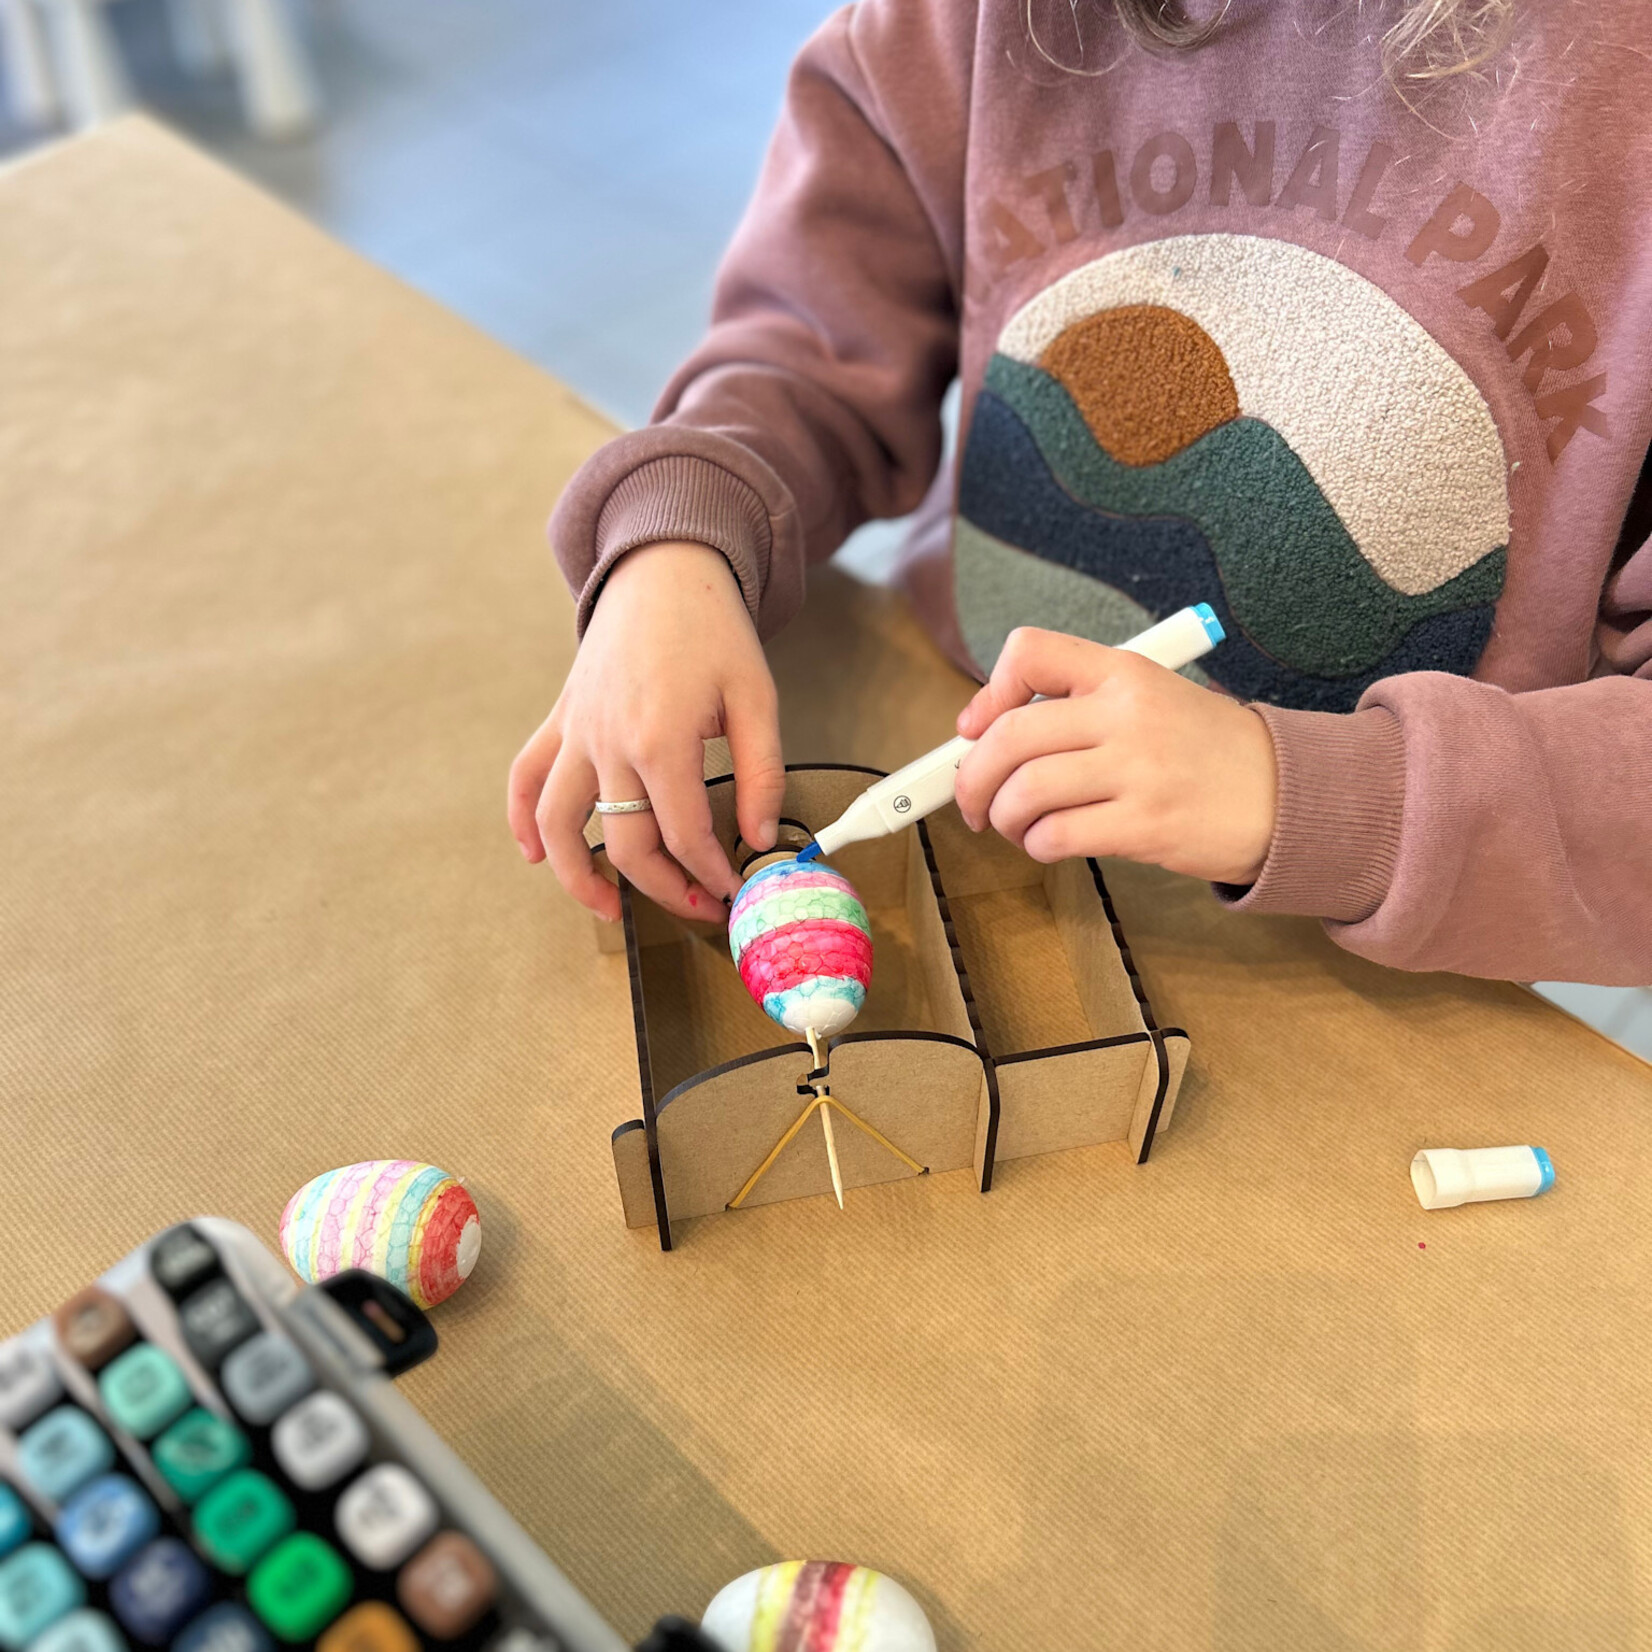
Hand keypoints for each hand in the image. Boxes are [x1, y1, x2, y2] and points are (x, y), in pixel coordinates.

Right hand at [508, 541, 783, 921]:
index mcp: (662, 738)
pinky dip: (521, 819)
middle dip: (665, 888)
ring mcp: (578, 733)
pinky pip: (527, 776)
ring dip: (578, 876)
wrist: (663, 570)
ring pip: (559, 823)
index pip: (685, 834)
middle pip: (626, 843)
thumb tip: (760, 836)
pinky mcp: (562, 720)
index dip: (712, 873)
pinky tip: (532, 854)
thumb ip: (761, 773)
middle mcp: (609, 743)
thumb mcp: (757, 698)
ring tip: (608, 910)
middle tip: (700, 907)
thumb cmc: (713, 630)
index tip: (734, 889)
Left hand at [953, 628, 1277, 884]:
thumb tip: (983, 735)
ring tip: (1017, 826)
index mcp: (1123, 671)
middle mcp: (1127, 713)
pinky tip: (1049, 844)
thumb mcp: (1149, 699)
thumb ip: (1077, 707)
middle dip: (973, 777)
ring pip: (1025, 791)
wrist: (1286, 794)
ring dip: (1004, 817)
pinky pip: (1056, 835)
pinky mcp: (1145, 825)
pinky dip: (1037, 845)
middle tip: (973, 801)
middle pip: (1009, 736)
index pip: (1030, 653)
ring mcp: (1137, 770)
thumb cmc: (1203, 751)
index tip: (974, 730)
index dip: (987, 694)